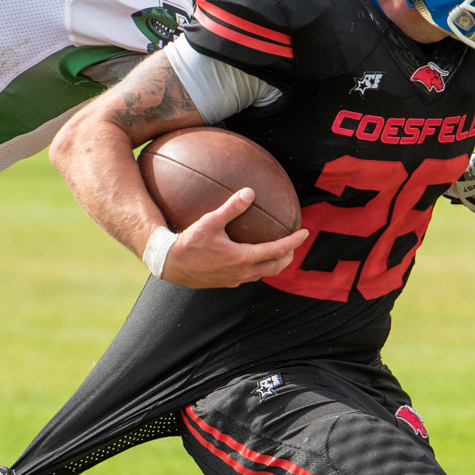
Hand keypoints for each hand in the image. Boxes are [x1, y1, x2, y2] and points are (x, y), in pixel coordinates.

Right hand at [159, 188, 307, 288]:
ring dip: (273, 264)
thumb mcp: (210, 221)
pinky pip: (248, 276)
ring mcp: (234, 280)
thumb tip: (250, 191)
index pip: (277, 250)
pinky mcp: (225, 283)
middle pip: (275, 267)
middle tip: (294, 245)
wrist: (169, 264)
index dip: (294, 242)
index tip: (305, 233)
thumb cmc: (188, 242)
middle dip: (288, 256)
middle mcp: (242, 272)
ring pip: (262, 274)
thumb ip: (232, 207)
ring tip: (276, 252)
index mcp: (243, 258)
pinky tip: (249, 258)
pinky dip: (257, 267)